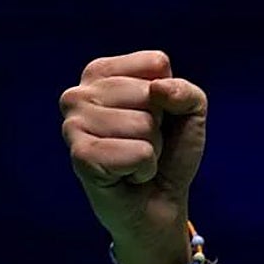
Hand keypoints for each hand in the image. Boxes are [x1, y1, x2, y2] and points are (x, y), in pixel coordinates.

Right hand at [60, 50, 207, 263]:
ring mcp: (73, 125)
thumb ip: (185, 90)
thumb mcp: (191, 109)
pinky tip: (128, 175)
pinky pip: (138, 153)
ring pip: (143, 123)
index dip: (169, 93)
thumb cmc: (170, 149)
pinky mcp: (79, 157)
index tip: (157, 114)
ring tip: (135, 158)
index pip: (156, 63)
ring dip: (152, 147)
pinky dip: (145, 167)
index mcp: (102, 73)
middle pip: (149, 94)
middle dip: (159, 123)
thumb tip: (157, 89)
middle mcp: (78, 94)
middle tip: (145, 142)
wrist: (159, 200)